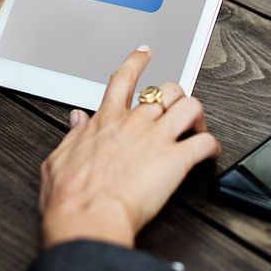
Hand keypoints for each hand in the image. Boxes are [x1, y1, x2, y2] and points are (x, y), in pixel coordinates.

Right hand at [39, 48, 221, 249]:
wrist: (88, 217)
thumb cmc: (71, 196)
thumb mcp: (59, 158)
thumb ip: (72, 135)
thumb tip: (76, 119)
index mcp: (107, 121)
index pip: (125, 79)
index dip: (137, 61)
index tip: (145, 53)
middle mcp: (135, 123)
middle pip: (166, 91)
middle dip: (174, 96)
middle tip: (175, 109)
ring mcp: (157, 139)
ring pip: (190, 106)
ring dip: (196, 115)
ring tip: (195, 128)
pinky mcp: (176, 160)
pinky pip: (205, 143)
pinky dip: (212, 147)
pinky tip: (209, 154)